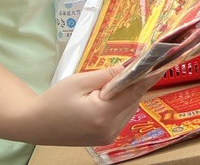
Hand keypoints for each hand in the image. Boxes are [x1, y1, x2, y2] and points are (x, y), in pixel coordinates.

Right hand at [22, 69, 148, 146]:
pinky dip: (120, 103)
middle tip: (128, 65)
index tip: (163, 61)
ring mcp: (109, 136)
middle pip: (134, 99)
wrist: (36, 125)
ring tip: (107, 84)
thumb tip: (133, 65)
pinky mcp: (106, 138)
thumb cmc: (55, 100)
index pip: (134, 91)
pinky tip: (106, 96)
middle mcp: (110, 129)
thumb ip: (109, 75)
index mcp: (103, 115)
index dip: (149, 75)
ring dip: (126, 93)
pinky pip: (122, 115)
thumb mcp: (81, 81)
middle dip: (133, 81)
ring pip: (130, 107)